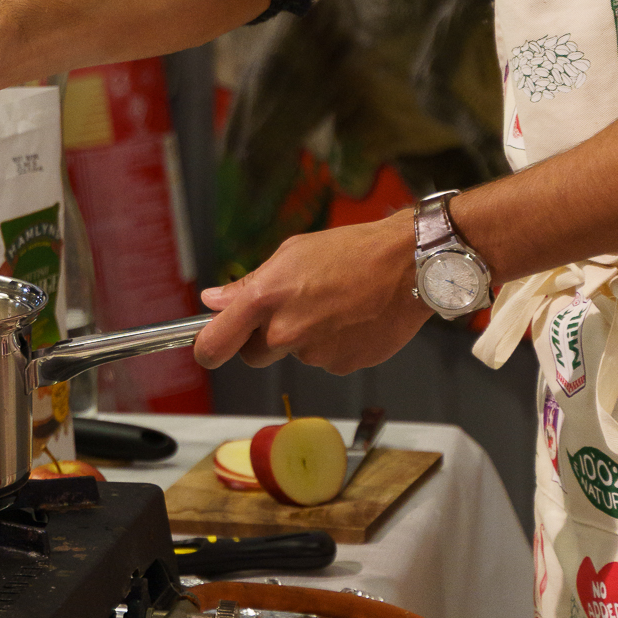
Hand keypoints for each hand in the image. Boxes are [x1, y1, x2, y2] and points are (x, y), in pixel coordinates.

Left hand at [193, 213, 426, 373]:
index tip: (209, 347)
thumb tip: (213, 300)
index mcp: (267, 299)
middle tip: (292, 309)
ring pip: (296, 354)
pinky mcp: (343, 366)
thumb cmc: (352, 250)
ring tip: (336, 304)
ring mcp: (316, 354)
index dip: (208, 349)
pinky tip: (353, 318)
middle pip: (255, 355)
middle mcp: (287, 332)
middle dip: (265, 339)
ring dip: (307, 337)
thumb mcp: (292, 254)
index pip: (215, 344)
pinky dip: (335, 344)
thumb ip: (249, 284)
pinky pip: (327, 360)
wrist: (410, 265)